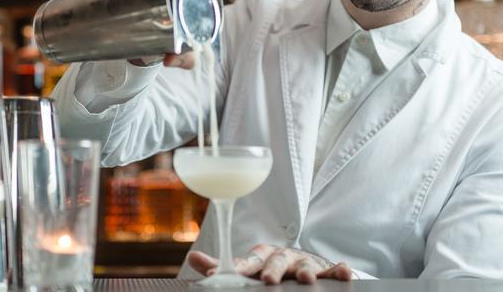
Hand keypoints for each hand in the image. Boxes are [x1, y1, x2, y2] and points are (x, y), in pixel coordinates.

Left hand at [188, 245, 352, 284]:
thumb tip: (192, 259)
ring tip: (306, 279)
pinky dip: (339, 270)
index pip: (251, 259)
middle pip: (277, 261)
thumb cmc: (270, 268)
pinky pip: (333, 269)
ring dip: (306, 270)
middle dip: (273, 270)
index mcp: (263, 256)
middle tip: (268, 280)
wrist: (301, 264)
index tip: (235, 272)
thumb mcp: (249, 268)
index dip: (243, 266)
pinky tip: (344, 273)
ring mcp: (305, 262)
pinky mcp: (325, 269)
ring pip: (305, 264)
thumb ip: (223, 267)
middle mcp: (283, 257)